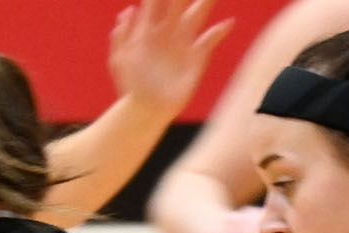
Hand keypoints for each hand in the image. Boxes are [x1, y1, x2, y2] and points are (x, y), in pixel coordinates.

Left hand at [107, 0, 233, 120]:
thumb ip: (122, 36)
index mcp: (148, 30)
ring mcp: (183, 43)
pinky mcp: (196, 57)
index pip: (154, 3)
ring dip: (205, 4)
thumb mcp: (120, 59)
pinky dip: (220, 31)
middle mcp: (167, 32)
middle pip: (178, 5)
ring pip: (196, 16)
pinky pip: (210, 39)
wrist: (148, 107)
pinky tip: (229, 22)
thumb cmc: (132, 84)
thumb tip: (128, 10)